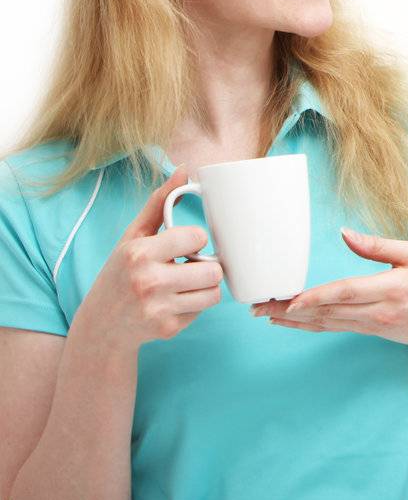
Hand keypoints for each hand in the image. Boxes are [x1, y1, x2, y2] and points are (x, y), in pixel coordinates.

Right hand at [78, 169, 224, 353]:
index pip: (197, 237)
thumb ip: (159, 203)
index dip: (195, 240)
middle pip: (213, 270)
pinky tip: (173, 303)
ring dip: (203, 288)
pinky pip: (202, 311)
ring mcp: (158, 308)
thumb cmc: (121, 272)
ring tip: (182, 285)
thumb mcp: (133, 236)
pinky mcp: (167, 329)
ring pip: (213, 292)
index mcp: (139, 253)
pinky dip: (193, 307)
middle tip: (186, 268)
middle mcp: (148, 281)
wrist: (101, 324)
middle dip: (204, 268)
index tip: (183, 245)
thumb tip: (183, 170)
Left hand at [251, 227, 407, 350]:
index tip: (291, 301)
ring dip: (291, 319)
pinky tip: (285, 321)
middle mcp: (377, 312)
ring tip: (262, 312)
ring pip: (324, 322)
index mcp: (392, 289)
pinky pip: (329, 328)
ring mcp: (369, 325)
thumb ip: (380, 245)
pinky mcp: (364, 331)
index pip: (349, 292)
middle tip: (258, 305)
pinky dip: (305, 325)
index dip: (319, 297)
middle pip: (327, 310)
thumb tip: (345, 233)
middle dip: (289, 310)